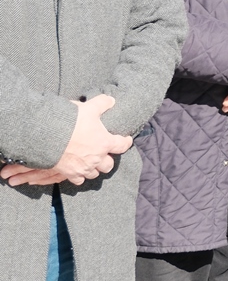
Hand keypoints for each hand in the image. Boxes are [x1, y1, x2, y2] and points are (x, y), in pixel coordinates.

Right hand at [3, 95, 132, 187]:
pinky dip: (80, 177)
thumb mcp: (89, 108)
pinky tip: (78, 171)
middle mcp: (97, 158)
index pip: (122, 145)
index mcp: (105, 142)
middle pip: (109, 165)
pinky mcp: (70, 174)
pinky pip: (79, 180)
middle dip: (108, 160)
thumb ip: (102, 103)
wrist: (48, 137)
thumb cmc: (71, 122)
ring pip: (95, 174)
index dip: (126, 142)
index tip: (126, 140)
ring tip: (91, 163)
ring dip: (95, 169)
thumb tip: (111, 100)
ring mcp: (84, 167)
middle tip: (104, 154)